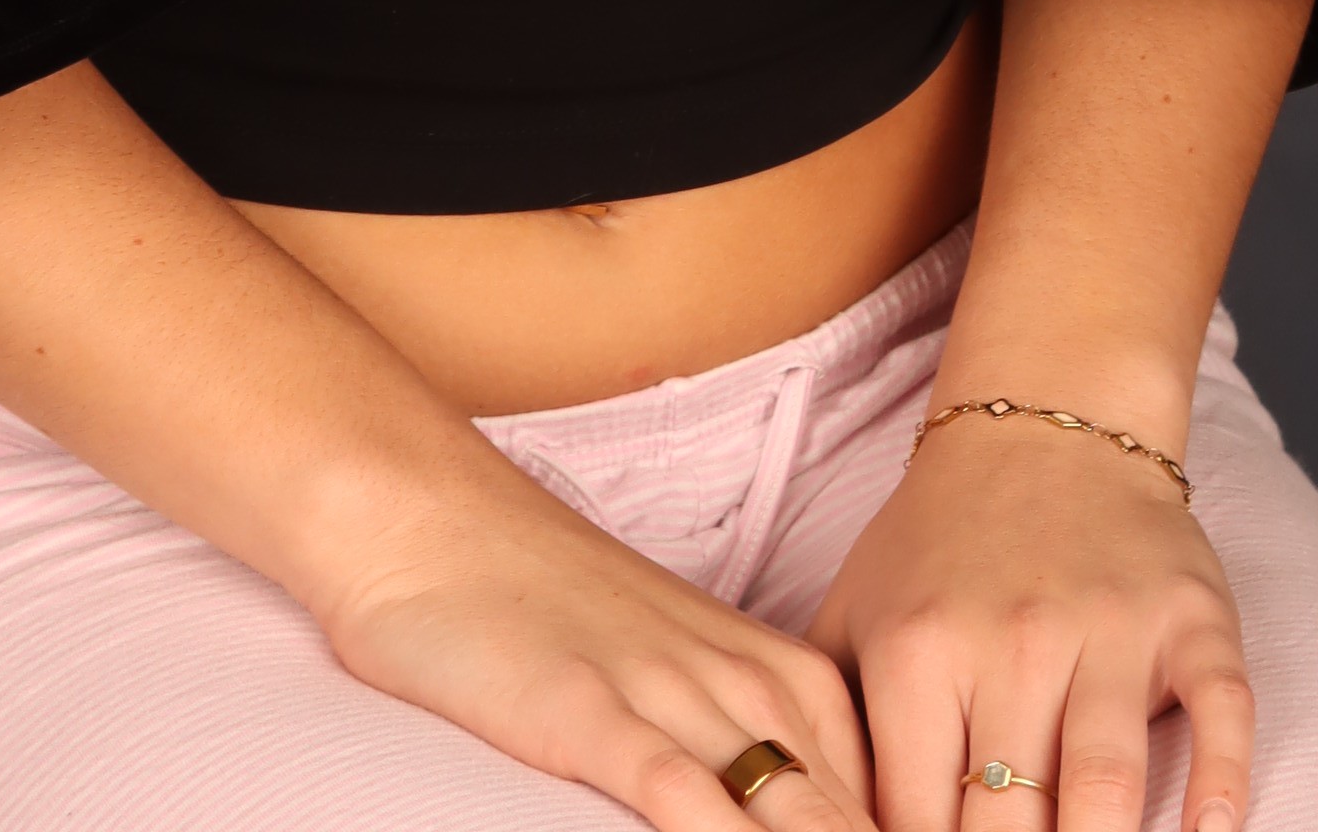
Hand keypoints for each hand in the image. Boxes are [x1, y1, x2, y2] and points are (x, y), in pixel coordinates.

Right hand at [320, 451, 880, 831]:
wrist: (429, 516)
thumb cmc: (546, 606)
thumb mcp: (674, 675)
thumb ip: (749, 749)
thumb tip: (806, 813)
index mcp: (783, 673)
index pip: (888, 799)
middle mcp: (749, 684)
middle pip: (854, 820)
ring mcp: (675, 698)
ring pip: (795, 816)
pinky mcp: (596, 718)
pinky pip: (685, 803)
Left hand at [807, 418, 1251, 831]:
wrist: (1045, 419)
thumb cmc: (941, 543)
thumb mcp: (857, 613)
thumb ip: (830, 724)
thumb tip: (802, 819)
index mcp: (919, 649)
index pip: (914, 818)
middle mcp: (1013, 639)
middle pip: (1010, 824)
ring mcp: (1109, 628)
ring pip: (1106, 786)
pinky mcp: (1191, 617)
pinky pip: (1218, 714)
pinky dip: (1219, 786)